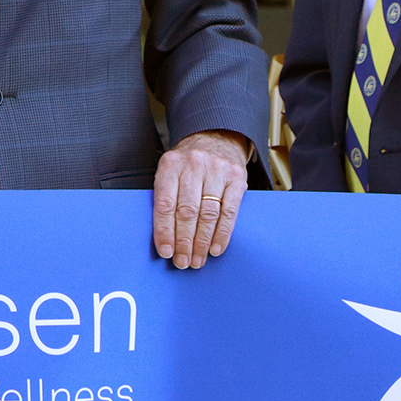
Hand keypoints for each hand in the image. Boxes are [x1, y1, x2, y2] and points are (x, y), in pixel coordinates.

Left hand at [153, 130, 249, 269]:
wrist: (217, 138)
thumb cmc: (188, 163)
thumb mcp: (170, 171)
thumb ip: (166, 196)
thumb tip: (164, 236)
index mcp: (170, 165)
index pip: (165, 204)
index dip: (165, 232)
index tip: (165, 252)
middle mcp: (193, 165)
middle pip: (187, 212)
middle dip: (184, 242)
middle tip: (182, 262)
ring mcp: (217, 170)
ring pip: (208, 214)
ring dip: (202, 242)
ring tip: (197, 259)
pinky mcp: (236, 178)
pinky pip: (229, 212)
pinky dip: (222, 234)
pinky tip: (215, 248)